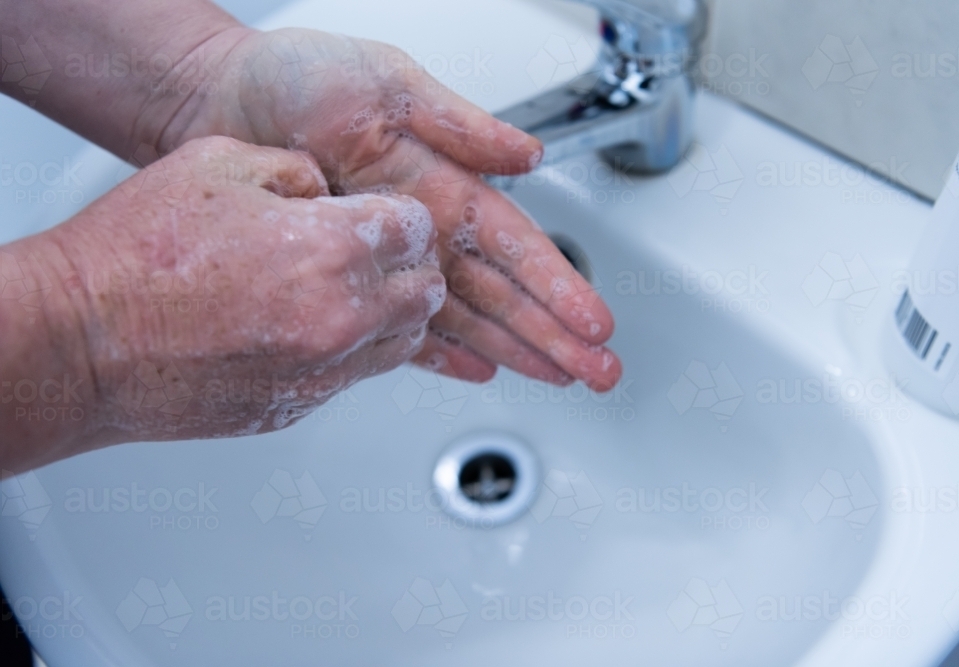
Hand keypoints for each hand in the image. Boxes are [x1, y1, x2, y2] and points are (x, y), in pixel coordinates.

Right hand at [28, 136, 445, 448]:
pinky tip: (312, 328)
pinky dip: (351, 352)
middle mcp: (341, 318)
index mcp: (331, 249)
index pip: (418, 230)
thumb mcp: (219, 165)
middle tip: (379, 255)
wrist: (83, 343)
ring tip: (352, 294)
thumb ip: (295, 171)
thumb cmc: (135, 258)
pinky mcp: (299, 407)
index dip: (401, 218)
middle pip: (427, 293)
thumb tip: (327, 190)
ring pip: (404, 344)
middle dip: (410, 267)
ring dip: (391, 314)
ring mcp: (323, 371)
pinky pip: (356, 377)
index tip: (390, 220)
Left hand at [165, 28, 622, 389]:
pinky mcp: (354, 281)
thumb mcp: (388, 83)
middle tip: (601, 371)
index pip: (516, 244)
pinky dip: (441, 354)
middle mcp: (427, 227)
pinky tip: (479, 370)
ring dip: (518, 351)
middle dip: (556, 334)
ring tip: (562, 379)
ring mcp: (394, 259)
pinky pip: (403, 327)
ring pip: (468, 318)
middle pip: (505, 292)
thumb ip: (458, 124)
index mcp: (444, 180)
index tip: (594, 320)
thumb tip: (525, 154)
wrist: (220, 100)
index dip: (557, 284)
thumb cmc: (298, 78)